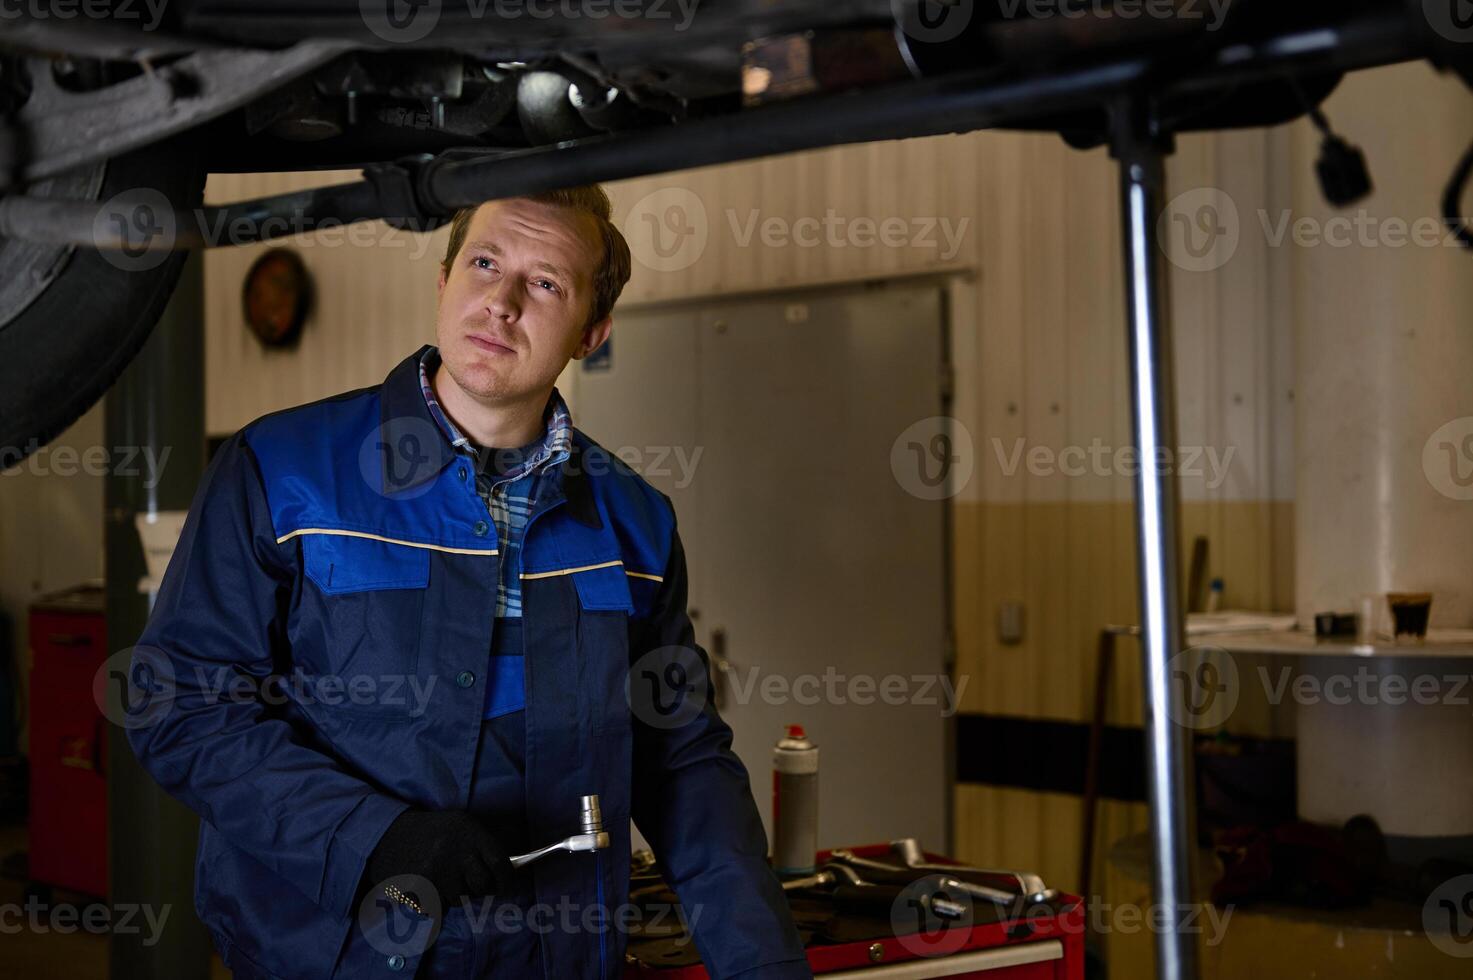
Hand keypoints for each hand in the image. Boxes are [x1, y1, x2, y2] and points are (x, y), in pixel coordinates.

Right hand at [358, 809, 512, 908]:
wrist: (385, 835)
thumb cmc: (429, 833)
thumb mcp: (459, 826)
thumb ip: (481, 847)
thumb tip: (507, 873)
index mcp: (468, 831)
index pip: (500, 863)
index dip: (506, 880)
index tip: (504, 887)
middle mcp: (454, 851)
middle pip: (482, 886)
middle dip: (480, 890)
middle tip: (470, 885)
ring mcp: (436, 871)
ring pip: (460, 900)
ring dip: (454, 895)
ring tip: (439, 877)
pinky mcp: (419, 889)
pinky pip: (439, 908)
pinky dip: (435, 902)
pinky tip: (426, 884)